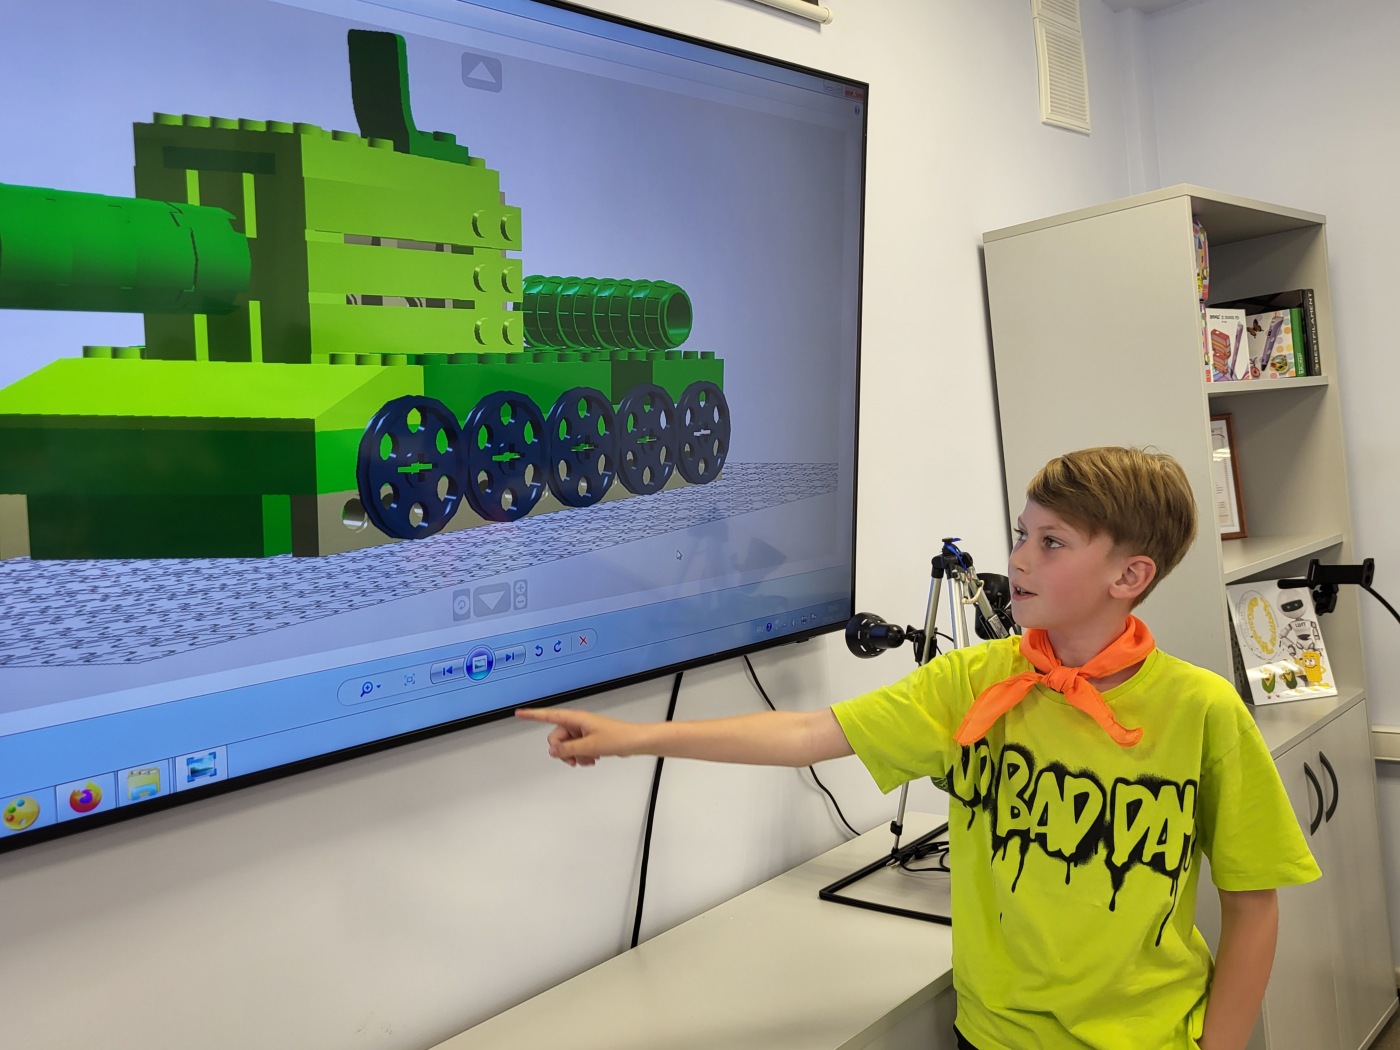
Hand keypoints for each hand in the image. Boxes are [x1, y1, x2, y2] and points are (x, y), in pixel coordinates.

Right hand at [514, 707, 640, 766]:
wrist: (634, 742)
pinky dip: (581, 756)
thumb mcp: (589, 746)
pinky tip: (592, 759)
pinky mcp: (588, 739)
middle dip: (563, 751)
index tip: (519, 713)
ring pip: (567, 746)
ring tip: (588, 759)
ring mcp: (583, 731)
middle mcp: (577, 723)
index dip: (532, 715)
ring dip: (574, 755)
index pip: (549, 715)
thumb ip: (568, 749)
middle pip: (557, 738)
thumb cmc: (617, 737)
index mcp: (576, 719)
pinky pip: (576, 749)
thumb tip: (553, 751)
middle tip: (574, 759)